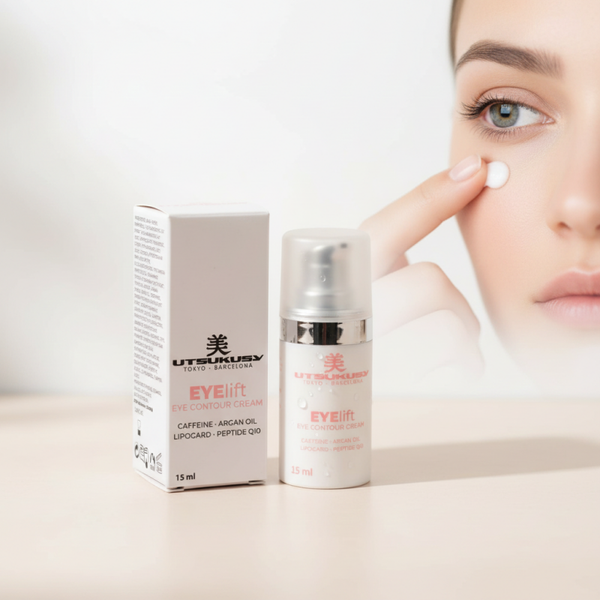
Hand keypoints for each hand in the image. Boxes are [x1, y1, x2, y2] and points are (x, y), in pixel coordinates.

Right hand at [359, 154, 488, 384]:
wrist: (332, 397)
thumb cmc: (362, 342)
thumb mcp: (370, 293)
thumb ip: (393, 258)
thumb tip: (457, 191)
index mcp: (339, 280)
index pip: (385, 229)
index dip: (432, 197)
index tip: (474, 172)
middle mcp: (345, 310)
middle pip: (430, 283)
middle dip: (454, 306)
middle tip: (451, 325)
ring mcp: (365, 350)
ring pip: (446, 325)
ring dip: (462, 338)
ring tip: (448, 353)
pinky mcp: (389, 383)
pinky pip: (453, 360)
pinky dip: (464, 364)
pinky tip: (446, 370)